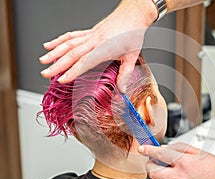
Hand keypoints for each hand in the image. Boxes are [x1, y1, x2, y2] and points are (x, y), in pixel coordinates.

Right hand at [39, 0, 156, 92]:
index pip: (85, 62)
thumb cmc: (133, 34)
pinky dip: (59, 40)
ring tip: (43, 61)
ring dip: (54, 52)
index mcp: (104, 49)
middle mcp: (94, 41)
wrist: (133, 14)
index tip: (62, 79)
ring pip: (68, 43)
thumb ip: (125, 74)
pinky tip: (50, 44)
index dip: (72, 72)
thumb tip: (122, 90)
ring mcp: (90, 35)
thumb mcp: (132, 56)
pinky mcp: (90, 31)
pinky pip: (72, 35)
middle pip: (72, 54)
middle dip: (57, 65)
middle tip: (45, 73)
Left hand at [138, 142, 214, 178]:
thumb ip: (181, 148)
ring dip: (155, 176)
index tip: (143, 148)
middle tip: (154, 161)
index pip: (160, 154)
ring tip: (162, 172)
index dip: (149, 150)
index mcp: (184, 163)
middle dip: (150, 164)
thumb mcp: (200, 153)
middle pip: (153, 171)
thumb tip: (167, 147)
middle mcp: (179, 177)